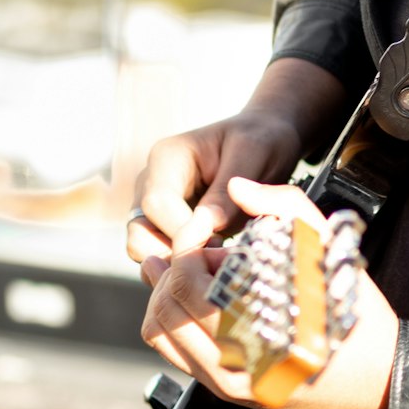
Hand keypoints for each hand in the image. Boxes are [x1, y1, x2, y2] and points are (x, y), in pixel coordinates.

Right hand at [125, 57, 349, 264]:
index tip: (220, 243)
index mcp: (167, 158)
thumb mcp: (253, 154)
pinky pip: (161, 256)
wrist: (268, 140)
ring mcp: (155, 207)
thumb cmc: (262, 140)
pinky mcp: (167, 227)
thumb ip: (228, 189)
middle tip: (217, 261)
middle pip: (140, 231)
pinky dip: (182, 268)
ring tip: (217, 265)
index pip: (157, 204)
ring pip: (144, 249)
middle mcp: (151, 182)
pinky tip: (214, 267)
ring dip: (176, 265)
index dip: (184, 231)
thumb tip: (208, 225)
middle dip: (175, 253)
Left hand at [139, 176, 399, 408]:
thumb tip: (238, 187)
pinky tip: (203, 302)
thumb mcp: (328, 247)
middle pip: (164, 307)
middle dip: (173, 270)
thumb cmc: (356, 313)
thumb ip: (283, 205)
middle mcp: (233, 361)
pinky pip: (179, 356)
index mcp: (253, 324)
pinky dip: (178, 322)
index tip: (205, 234)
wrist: (381, 377)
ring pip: (161, 334)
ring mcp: (228, 381)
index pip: (185, 280)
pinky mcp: (229, 392)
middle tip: (201, 254)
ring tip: (196, 275)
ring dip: (170, 296)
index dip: (188, 247)